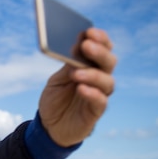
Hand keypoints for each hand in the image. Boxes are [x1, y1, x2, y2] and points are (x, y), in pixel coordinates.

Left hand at [38, 28, 116, 146]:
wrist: (49, 127)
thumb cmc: (54, 100)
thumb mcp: (56, 80)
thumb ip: (67, 66)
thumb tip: (75, 46)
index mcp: (89, 66)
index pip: (102, 48)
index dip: (100, 39)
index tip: (89, 31)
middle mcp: (98, 78)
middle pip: (108, 62)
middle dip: (99, 52)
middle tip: (86, 45)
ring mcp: (99, 95)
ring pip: (107, 81)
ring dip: (93, 74)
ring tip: (76, 73)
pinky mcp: (95, 112)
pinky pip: (101, 101)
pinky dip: (92, 94)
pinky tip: (81, 88)